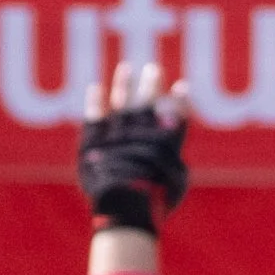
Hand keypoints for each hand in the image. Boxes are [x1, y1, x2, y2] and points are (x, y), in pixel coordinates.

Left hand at [77, 60, 189, 230]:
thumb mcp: (176, 183)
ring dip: (123, 85)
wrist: (121, 206)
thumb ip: (177, 156)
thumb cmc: (153, 201)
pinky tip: (96, 88)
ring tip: (125, 68)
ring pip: (121, 104)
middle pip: (147, 104)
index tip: (182, 87)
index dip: (179, 102)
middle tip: (154, 69)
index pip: (174, 117)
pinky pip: (94, 116)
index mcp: (165, 145)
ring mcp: (116, 135)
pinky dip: (95, 102)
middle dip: (151, 86)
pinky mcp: (93, 140)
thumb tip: (173, 132)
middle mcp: (140, 134)